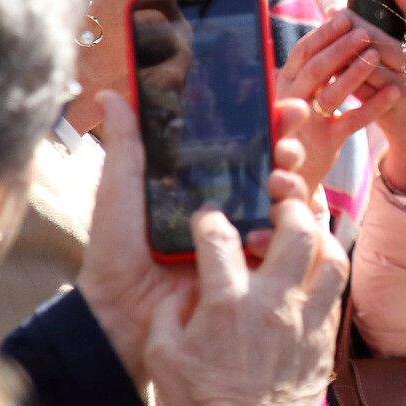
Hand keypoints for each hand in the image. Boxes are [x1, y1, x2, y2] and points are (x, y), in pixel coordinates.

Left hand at [76, 91, 310, 387]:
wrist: (119, 313)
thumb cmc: (115, 250)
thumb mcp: (120, 189)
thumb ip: (125, 142)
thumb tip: (111, 91)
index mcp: (200, 179)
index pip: (244, 142)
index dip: (269, 122)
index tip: (284, 108)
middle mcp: (228, 202)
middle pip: (275, 165)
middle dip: (289, 149)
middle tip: (286, 147)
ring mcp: (244, 235)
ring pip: (288, 201)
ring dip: (294, 185)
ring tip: (280, 182)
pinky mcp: (253, 268)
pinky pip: (286, 244)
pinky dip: (287, 231)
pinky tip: (268, 228)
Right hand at [145, 199, 347, 405]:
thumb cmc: (201, 402)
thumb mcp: (163, 355)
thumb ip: (168, 312)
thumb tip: (182, 287)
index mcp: (227, 303)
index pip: (219, 236)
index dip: (210, 219)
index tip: (208, 218)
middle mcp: (273, 302)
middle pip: (296, 231)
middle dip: (288, 207)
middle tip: (278, 204)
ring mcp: (305, 319)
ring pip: (331, 256)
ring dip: (321, 235)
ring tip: (307, 230)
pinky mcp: (324, 337)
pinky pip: (338, 290)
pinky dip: (329, 271)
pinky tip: (315, 271)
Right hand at [277, 16, 402, 190]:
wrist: (293, 173)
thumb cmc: (302, 120)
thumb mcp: (300, 91)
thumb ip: (312, 65)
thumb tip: (335, 19)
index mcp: (285, 82)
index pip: (302, 52)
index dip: (323, 34)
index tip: (343, 16)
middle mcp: (292, 101)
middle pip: (314, 70)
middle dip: (339, 49)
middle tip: (363, 32)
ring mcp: (309, 124)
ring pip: (331, 95)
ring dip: (354, 73)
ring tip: (376, 55)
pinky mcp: (327, 143)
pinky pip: (352, 121)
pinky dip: (374, 105)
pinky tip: (393, 91)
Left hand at [337, 0, 405, 197]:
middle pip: (382, 40)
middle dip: (354, 23)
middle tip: (334, 10)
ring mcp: (405, 91)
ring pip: (367, 65)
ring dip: (343, 50)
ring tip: (327, 35)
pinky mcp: (388, 110)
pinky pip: (360, 90)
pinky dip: (343, 77)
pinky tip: (328, 65)